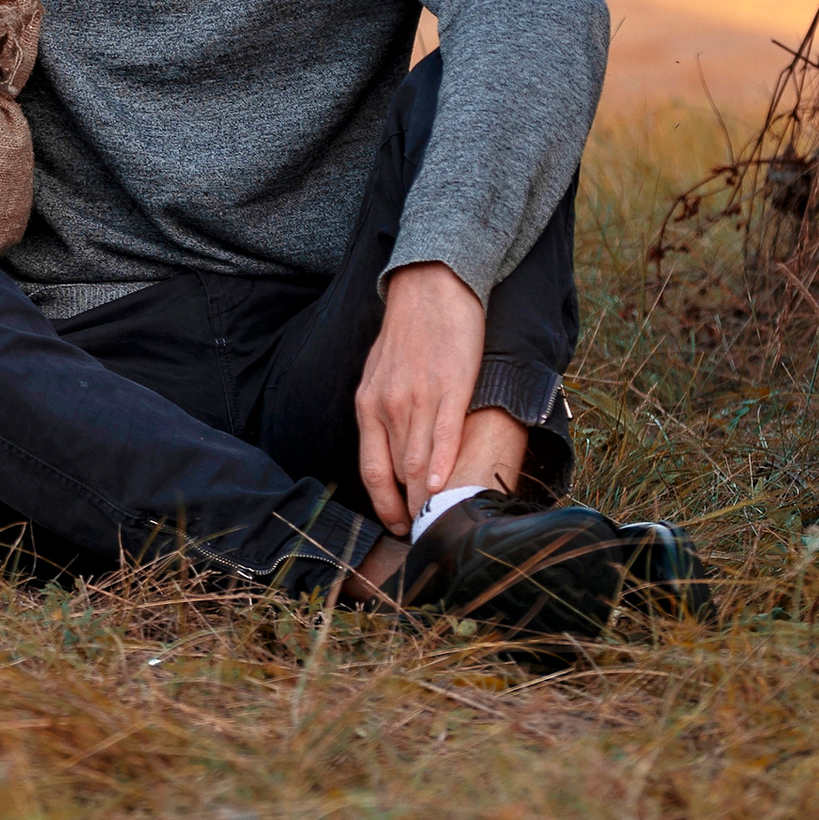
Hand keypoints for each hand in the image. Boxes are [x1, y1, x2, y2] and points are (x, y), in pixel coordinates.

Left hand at [354, 263, 486, 536]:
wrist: (431, 286)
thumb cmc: (407, 332)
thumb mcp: (379, 373)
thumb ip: (382, 412)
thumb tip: (392, 455)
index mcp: (368, 405)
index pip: (372, 471)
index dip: (385, 506)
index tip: (400, 527)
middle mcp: (388, 405)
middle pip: (399, 474)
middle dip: (413, 509)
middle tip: (427, 533)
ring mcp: (418, 396)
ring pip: (419, 462)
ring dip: (430, 498)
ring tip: (443, 522)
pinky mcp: (450, 386)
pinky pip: (443, 434)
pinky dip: (443, 463)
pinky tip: (445, 485)